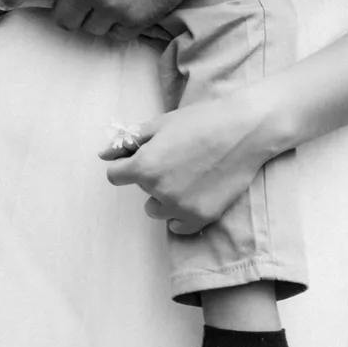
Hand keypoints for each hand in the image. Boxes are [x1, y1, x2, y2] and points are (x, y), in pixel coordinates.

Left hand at [99, 95, 271, 234]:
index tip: (143, 157)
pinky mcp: (201, 217)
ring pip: (156, 210)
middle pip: (141, 190)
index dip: (127, 164)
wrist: (244, 130)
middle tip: (178, 157)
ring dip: (165, 196)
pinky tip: (195, 192)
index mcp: (144, 166)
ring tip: (189, 174)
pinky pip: (177, 225)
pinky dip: (181, 213)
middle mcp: (158, 191)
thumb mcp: (161, 124)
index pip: (115, 176)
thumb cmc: (201, 121)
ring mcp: (180, 207)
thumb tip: (103, 154)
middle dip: (152, 176)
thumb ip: (129, 142)